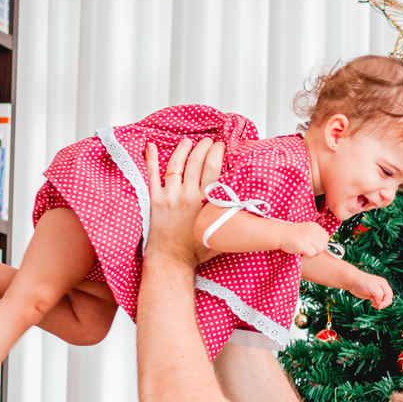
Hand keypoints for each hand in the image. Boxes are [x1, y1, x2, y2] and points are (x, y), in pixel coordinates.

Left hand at [145, 138, 224, 266]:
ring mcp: (170, 196)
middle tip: (207, 141)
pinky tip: (151, 146)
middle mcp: (188, 196)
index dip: (217, 152)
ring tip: (188, 141)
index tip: (220, 146)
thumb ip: (233, 218)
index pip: (213, 168)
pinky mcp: (155, 200)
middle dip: (203, 146)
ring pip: (176, 164)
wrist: (172, 259)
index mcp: (205, 202)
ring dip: (183, 148)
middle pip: (196, 161)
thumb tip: (251, 211)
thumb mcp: (221, 233)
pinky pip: (152, 175)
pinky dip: (151, 159)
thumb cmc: (196, 250)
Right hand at [282, 222, 329, 256]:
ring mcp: (308, 237)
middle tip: (309, 249)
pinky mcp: (303, 245)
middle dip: (318, 250)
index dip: (321, 244)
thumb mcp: (307, 230)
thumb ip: (316, 235)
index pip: (326, 238)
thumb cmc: (293, 234)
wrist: (280, 234)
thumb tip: (324, 245)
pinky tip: (302, 252)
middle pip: (324, 245)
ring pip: (320, 250)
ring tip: (306, 250)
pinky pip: (312, 254)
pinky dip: (308, 255)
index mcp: (315, 226)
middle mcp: (313, 231)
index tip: (313, 245)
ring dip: (313, 253)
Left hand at [350, 271, 393, 308]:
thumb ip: (379, 295)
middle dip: (383, 304)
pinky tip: (372, 303)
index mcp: (384, 285)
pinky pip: (377, 302)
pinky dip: (376, 304)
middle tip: (377, 305)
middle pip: (387, 299)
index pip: (389, 295)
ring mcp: (377, 293)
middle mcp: (381, 289)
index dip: (386, 301)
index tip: (380, 305)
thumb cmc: (362, 281)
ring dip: (379, 304)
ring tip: (373, 303)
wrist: (353, 281)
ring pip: (382, 302)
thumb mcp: (372, 287)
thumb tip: (380, 301)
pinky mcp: (372, 296)